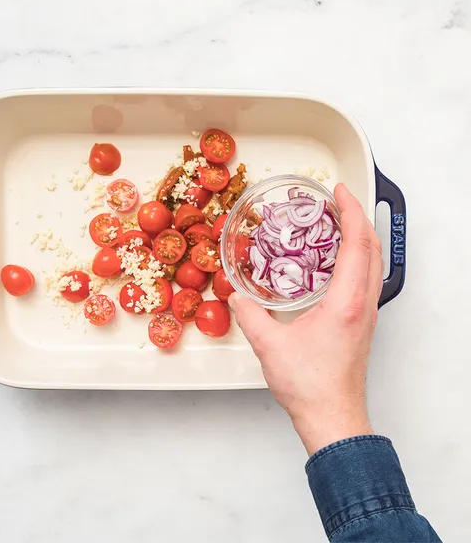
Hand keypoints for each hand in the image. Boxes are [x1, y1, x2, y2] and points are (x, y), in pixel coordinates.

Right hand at [229, 184, 383, 454]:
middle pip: (371, 248)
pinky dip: (356, 258)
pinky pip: (366, 278)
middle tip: (337, 201)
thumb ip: (248, 314)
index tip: (338, 192)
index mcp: (346, 302)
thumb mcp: (269, 345)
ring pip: (373, 263)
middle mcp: (363, 305)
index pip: (356, 244)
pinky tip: (334, 262)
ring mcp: (366, 314)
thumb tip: (236, 297)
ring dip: (359, 237)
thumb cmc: (310, 386)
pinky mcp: (361, 323)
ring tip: (337, 224)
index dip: (350, 212)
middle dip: (357, 217)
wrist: (331, 416)